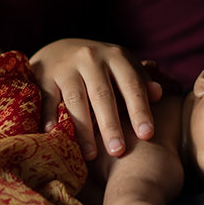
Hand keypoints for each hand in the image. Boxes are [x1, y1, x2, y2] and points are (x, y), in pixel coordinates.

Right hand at [29, 39, 162, 159]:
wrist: (58, 49)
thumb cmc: (99, 66)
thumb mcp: (121, 67)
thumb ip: (139, 82)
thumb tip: (159, 94)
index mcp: (115, 57)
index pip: (131, 85)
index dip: (139, 110)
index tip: (147, 135)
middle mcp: (90, 58)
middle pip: (103, 95)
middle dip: (111, 125)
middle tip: (118, 151)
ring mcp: (66, 66)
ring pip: (76, 99)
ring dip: (83, 128)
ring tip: (91, 155)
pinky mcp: (43, 74)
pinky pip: (47, 97)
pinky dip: (49, 114)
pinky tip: (53, 133)